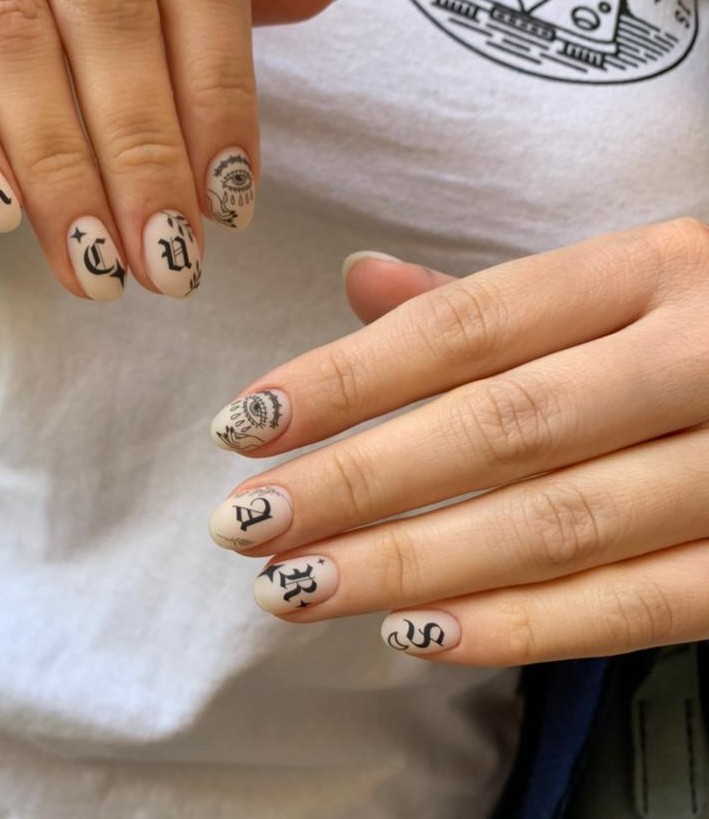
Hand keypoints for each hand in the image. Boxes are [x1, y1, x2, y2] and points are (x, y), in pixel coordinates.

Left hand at [208, 218, 708, 665]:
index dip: (346, 378)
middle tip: (250, 525)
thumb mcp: (615, 283)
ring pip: (557, 525)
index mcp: (646, 270)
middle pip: (500, 429)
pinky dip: (524, 628)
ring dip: (413, 567)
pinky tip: (421, 637)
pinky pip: (639, 605)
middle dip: (358, 484)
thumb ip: (486, 301)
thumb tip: (359, 281)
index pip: (466, 326)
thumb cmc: (702, 324)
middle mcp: (697, 354)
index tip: (246, 425)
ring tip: (301, 589)